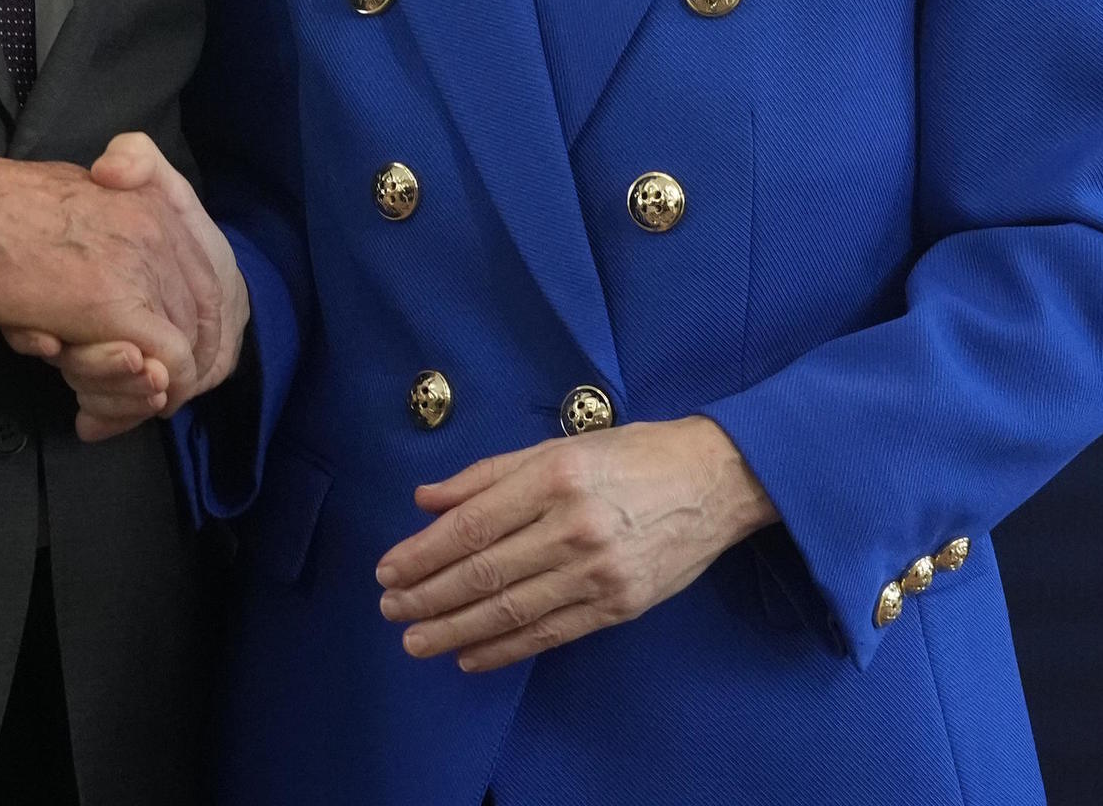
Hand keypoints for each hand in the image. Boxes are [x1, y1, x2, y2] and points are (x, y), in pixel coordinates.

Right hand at [0, 133, 249, 439]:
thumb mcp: (77, 194)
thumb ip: (113, 221)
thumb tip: (131, 272)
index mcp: (156, 202)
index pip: (209, 281)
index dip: (193, 333)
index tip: (162, 366)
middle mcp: (161, 231)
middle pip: (200, 319)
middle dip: (172, 371)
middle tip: (133, 401)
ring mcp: (141, 268)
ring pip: (182, 350)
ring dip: (143, 391)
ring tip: (103, 409)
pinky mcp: (114, 307)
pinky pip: (164, 365)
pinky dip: (140, 397)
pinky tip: (95, 415)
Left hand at [373, 417, 777, 671]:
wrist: (715, 481)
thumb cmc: (631, 455)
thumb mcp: (558, 447)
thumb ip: (488, 475)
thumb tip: (427, 500)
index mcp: (554, 478)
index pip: (471, 526)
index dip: (422, 554)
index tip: (387, 570)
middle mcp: (574, 527)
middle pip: (484, 573)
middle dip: (428, 596)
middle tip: (390, 610)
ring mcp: (598, 572)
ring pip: (511, 610)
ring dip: (455, 630)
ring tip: (416, 641)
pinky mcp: (619, 605)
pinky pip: (549, 633)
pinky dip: (504, 649)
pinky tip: (470, 655)